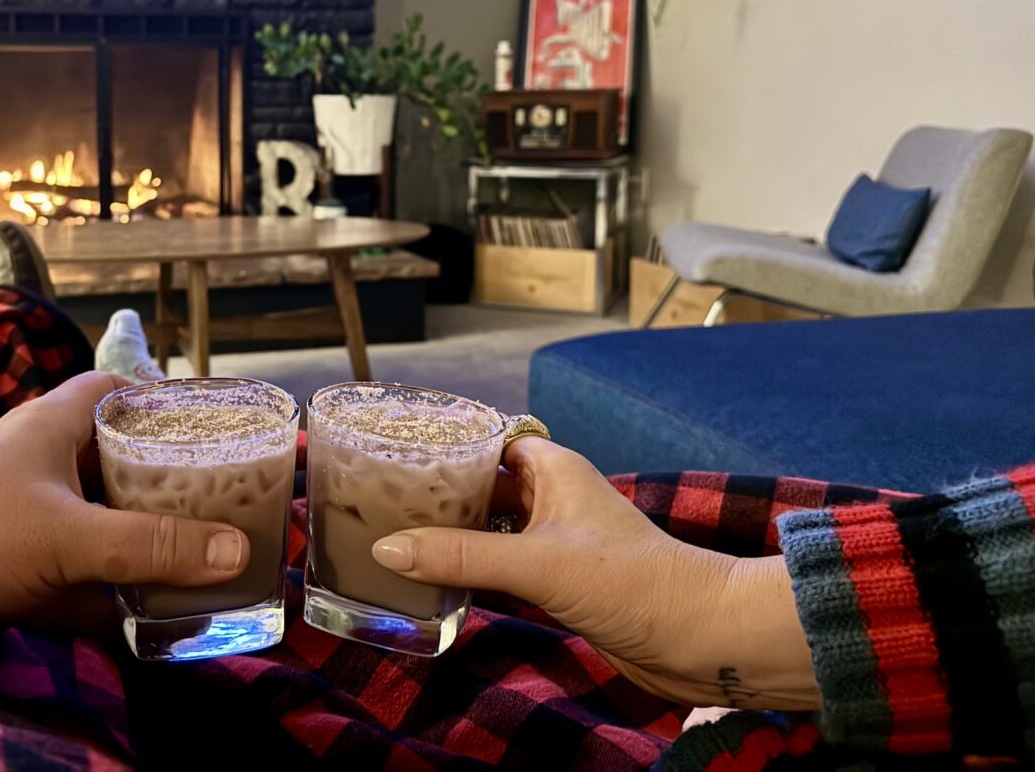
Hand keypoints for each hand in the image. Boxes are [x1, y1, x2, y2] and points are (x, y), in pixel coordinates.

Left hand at [0, 372, 248, 667]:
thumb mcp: (66, 537)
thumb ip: (152, 545)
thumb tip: (238, 550)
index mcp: (56, 427)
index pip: (122, 392)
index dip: (170, 403)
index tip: (225, 430)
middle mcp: (48, 468)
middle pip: (125, 468)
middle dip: (176, 491)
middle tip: (242, 513)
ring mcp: (31, 524)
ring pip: (108, 531)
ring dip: (151, 553)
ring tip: (221, 570)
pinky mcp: (17, 576)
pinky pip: (84, 584)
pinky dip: (117, 602)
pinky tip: (164, 623)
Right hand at [369, 437, 819, 710]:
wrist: (699, 638)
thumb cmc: (632, 582)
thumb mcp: (537, 564)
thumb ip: (462, 555)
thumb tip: (386, 549)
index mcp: (552, 468)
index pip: (485, 436)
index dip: (442, 440)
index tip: (390, 449)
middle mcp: (552, 496)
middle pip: (481, 481)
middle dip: (436, 490)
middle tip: (376, 497)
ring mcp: (555, 540)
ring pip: (489, 525)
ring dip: (451, 533)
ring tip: (391, 534)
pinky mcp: (559, 581)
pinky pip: (501, 564)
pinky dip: (471, 569)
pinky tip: (434, 579)